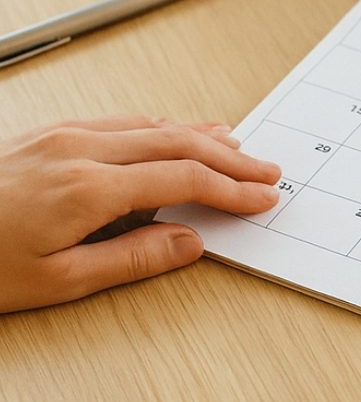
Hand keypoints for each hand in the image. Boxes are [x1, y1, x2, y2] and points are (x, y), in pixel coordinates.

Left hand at [0, 117, 280, 312]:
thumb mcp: (55, 281)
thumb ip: (132, 258)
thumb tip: (190, 242)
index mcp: (86, 188)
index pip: (183, 179)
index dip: (230, 188)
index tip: (262, 196)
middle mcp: (81, 149)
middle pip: (178, 142)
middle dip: (231, 157)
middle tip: (267, 170)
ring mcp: (65, 134)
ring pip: (153, 125)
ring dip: (202, 135)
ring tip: (238, 146)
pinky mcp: (52, 132)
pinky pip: (125, 121)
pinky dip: (164, 127)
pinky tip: (177, 132)